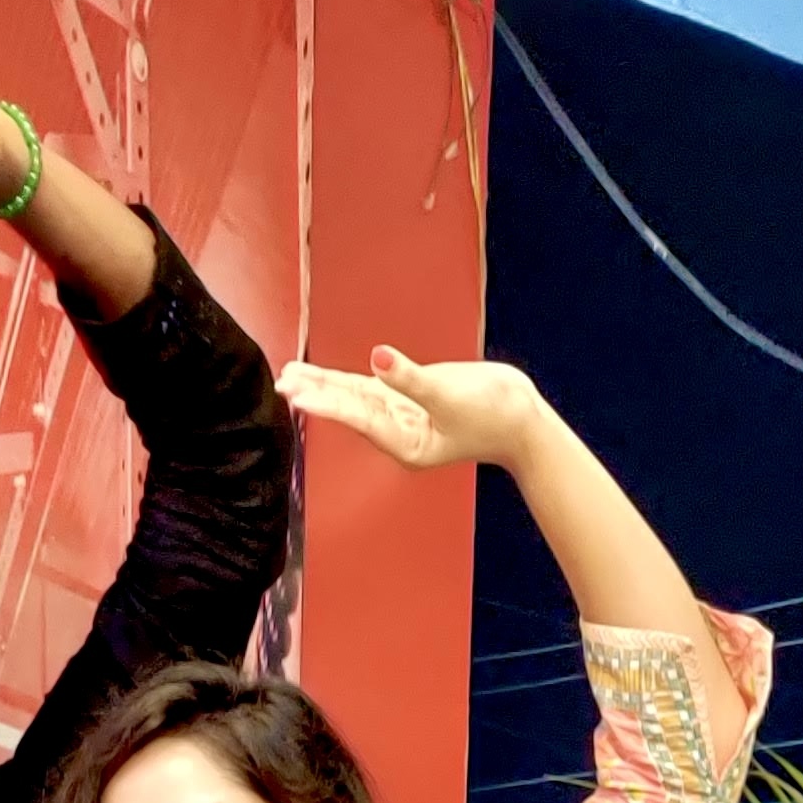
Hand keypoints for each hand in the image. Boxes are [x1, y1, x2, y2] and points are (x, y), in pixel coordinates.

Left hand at [277, 349, 541, 474]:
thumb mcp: (452, 394)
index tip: (296, 392)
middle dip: (316, 394)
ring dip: (325, 387)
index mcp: (406, 443)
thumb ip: (412, 378)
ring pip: (356, 398)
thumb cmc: (494, 413)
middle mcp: (398, 434)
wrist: (521, 419)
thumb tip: (378, 358)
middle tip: (281, 382)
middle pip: (350, 409)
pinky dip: (347, 382)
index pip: (358, 417)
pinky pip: (371, 389)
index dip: (326, 402)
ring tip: (291, 376)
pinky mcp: (410, 399)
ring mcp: (403, 416)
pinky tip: (324, 378)